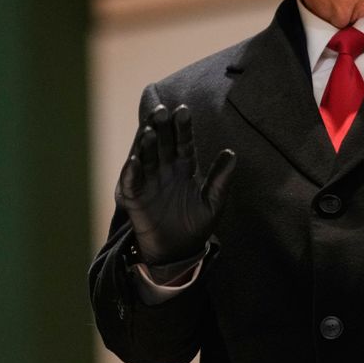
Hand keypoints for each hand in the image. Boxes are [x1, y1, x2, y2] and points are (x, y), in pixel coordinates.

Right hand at [118, 104, 235, 264]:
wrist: (179, 252)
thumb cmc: (197, 225)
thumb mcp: (213, 203)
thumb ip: (221, 179)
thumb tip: (232, 153)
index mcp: (185, 167)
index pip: (184, 142)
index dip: (183, 127)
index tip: (184, 111)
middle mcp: (165, 169)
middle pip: (162, 143)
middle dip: (162, 127)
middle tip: (162, 110)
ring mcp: (149, 181)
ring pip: (146, 157)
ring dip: (145, 144)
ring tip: (148, 131)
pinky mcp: (135, 197)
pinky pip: (131, 182)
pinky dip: (131, 172)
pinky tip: (134, 160)